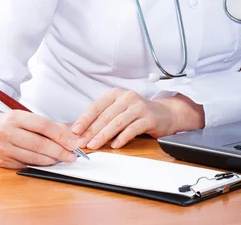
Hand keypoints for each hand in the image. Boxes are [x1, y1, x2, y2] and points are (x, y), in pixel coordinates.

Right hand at [0, 109, 81, 168]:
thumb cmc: (10, 123)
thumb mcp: (25, 117)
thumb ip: (45, 126)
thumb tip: (69, 136)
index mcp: (15, 117)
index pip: (43, 126)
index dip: (60, 135)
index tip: (73, 143)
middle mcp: (6, 132)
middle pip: (39, 144)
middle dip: (59, 151)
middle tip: (72, 155)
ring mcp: (1, 148)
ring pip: (33, 157)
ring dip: (51, 160)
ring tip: (63, 159)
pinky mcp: (0, 161)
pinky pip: (25, 164)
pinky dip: (38, 164)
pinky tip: (47, 162)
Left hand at [71, 89, 204, 149]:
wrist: (165, 114)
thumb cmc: (138, 113)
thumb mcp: (120, 110)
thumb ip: (104, 118)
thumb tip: (82, 131)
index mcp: (117, 94)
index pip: (97, 105)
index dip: (85, 118)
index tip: (75, 130)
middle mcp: (127, 97)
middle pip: (106, 115)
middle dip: (91, 130)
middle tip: (82, 142)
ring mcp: (139, 107)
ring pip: (117, 122)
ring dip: (104, 135)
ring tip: (94, 145)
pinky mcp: (149, 118)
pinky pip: (132, 129)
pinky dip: (122, 138)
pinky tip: (114, 146)